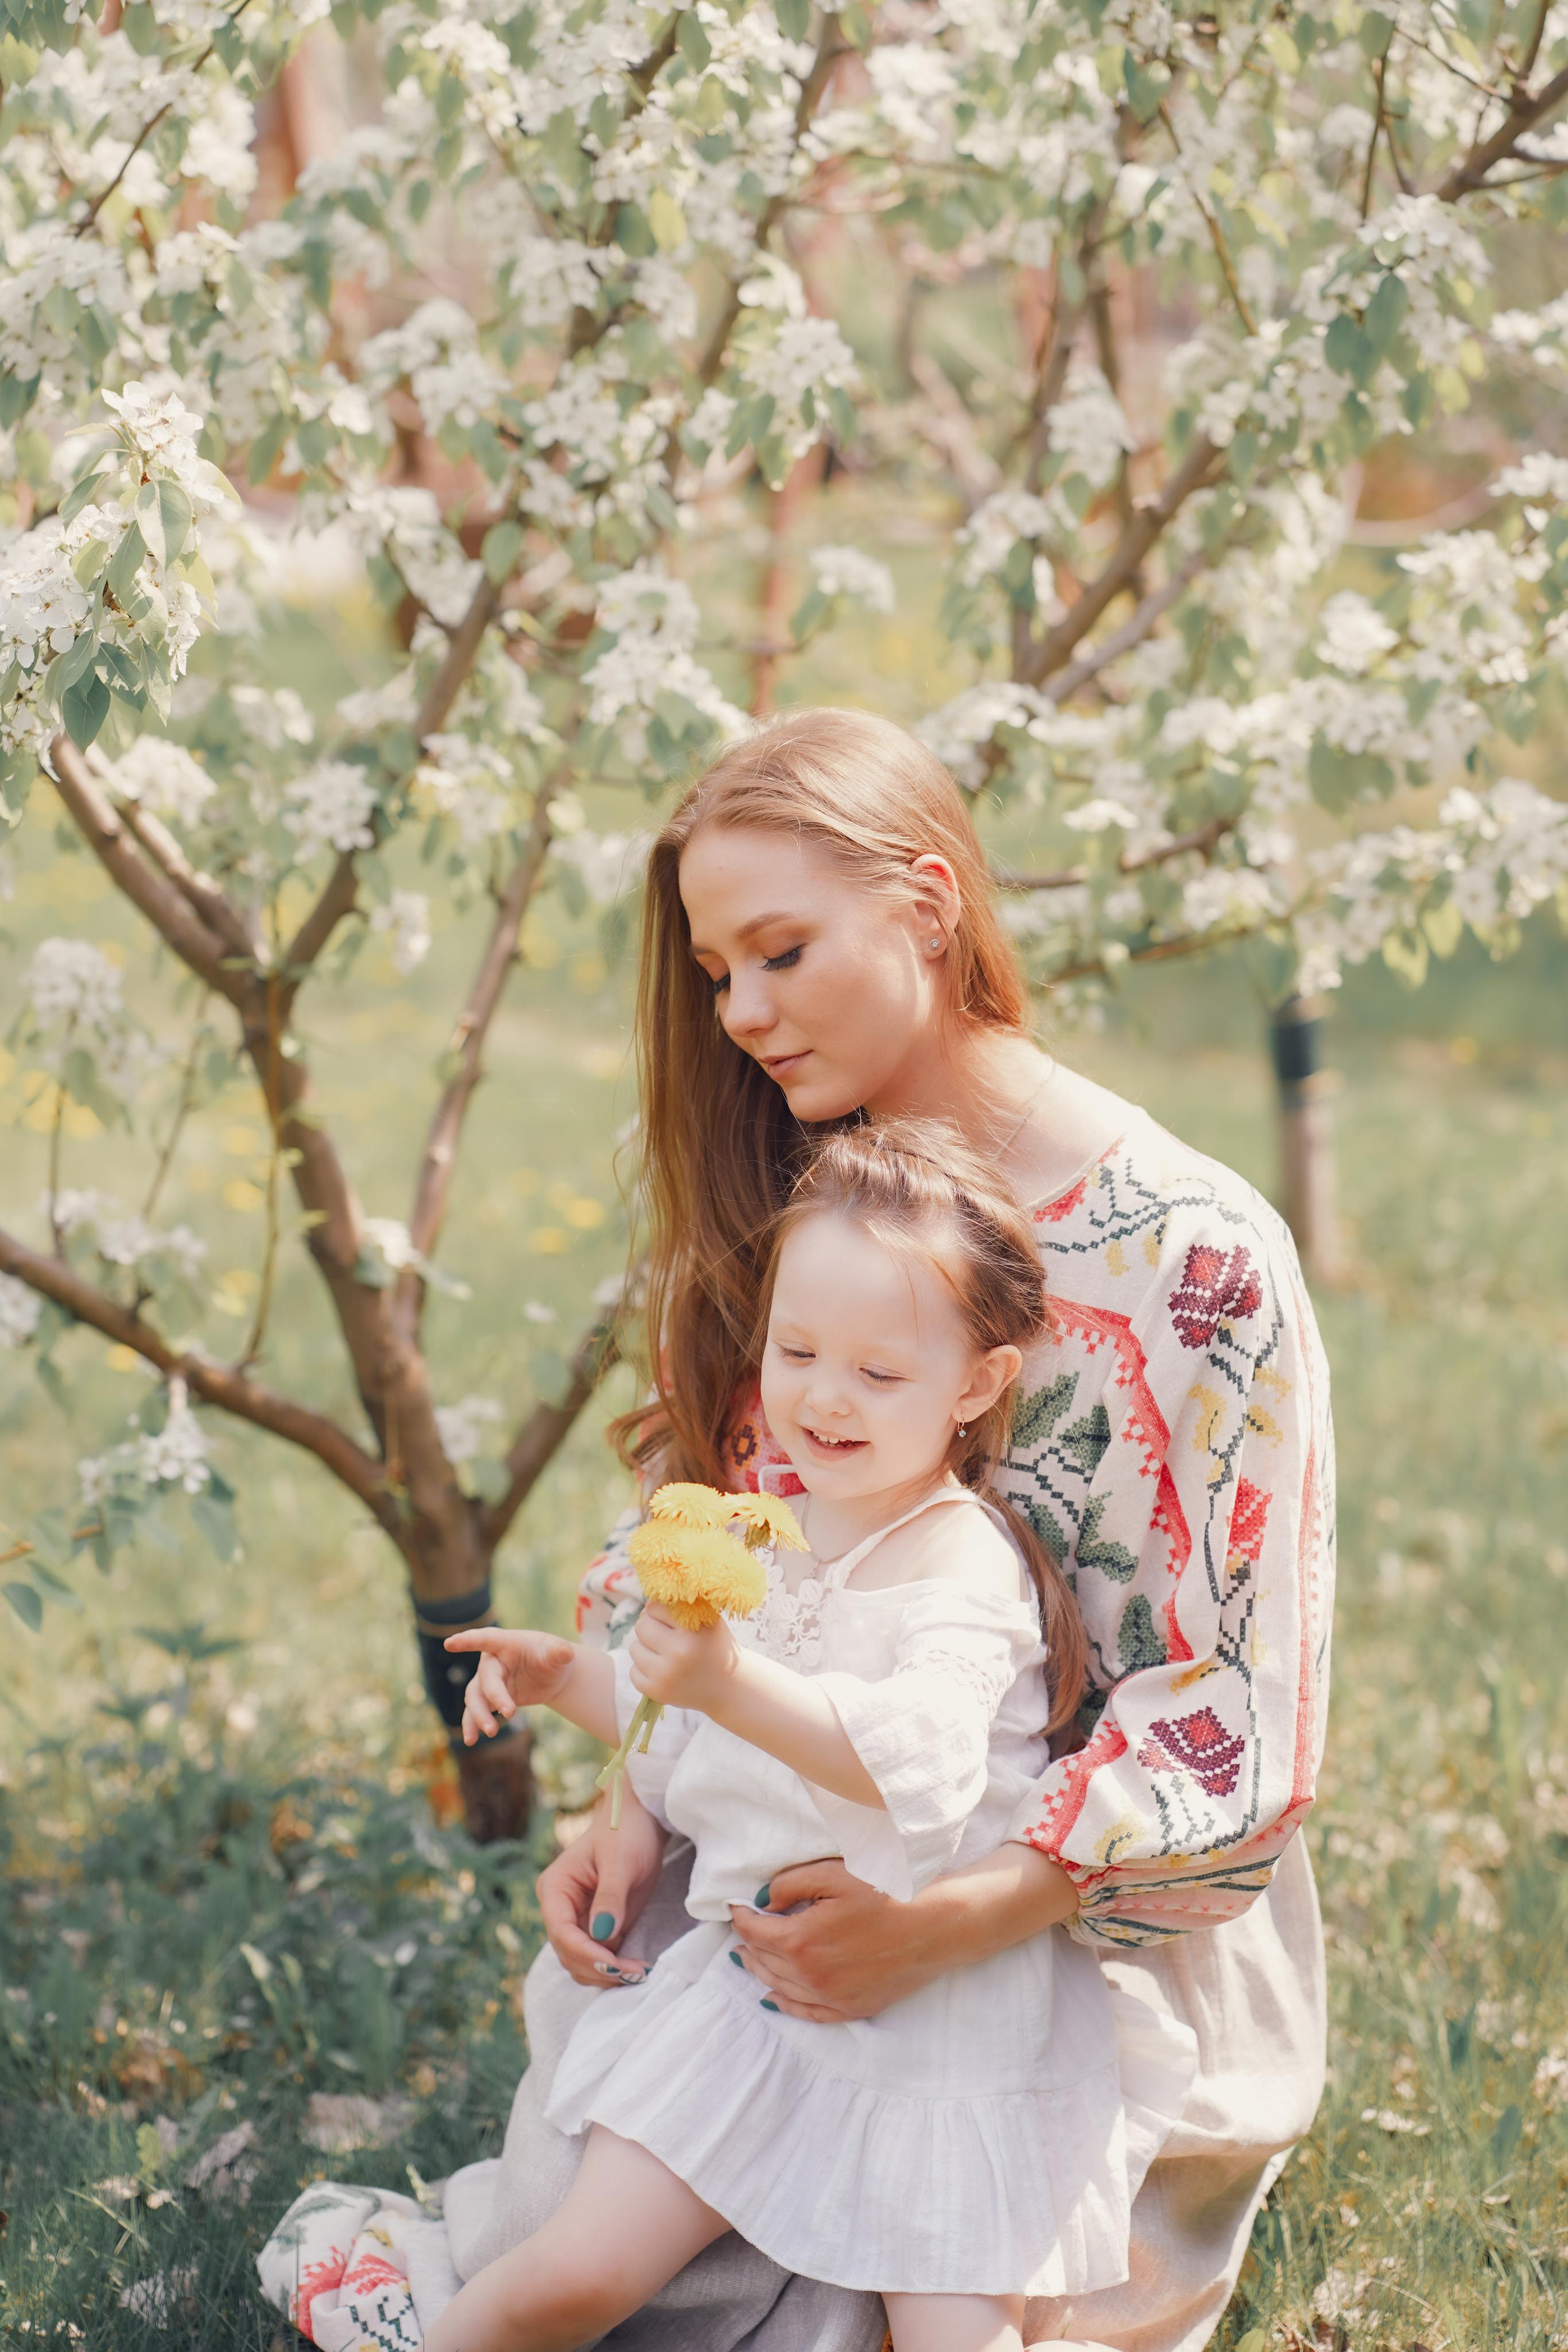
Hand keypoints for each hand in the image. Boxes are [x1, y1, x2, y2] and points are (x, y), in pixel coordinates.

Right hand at [444, 1626, 575, 1744]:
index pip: (486, 1639)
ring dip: (479, 1715)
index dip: (467, 1640)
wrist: (552, 1675)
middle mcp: (492, 1661)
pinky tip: (471, 1740)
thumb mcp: (558, 1653)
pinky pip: (474, 1712)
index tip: (450, 1644)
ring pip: (475, 1697)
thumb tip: (565, 1653)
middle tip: (510, 1713)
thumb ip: (559, 1653)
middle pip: (485, 1678)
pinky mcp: (489, 1699)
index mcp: (506, 1643)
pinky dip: (472, 1725)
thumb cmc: (551, 1656)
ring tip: (490, 1733)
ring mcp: (488, 1681)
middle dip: (494, 1696)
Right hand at [537, 1785, 667, 1986]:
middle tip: (636, 1973)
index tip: (615, 1964)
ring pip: (581, 1963)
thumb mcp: (620, 1862)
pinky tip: (638, 1967)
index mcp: (555, 1888)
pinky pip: (598, 1958)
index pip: (560, 1931)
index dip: (585, 1953)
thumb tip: (603, 1936)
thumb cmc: (627, 1832)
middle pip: (568, 1954)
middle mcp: (559, 1908)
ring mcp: (576, 1920)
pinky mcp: (595, 1928)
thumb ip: (610, 1898)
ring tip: (640, 1971)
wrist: (641, 1822)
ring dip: (607, 1974)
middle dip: (599, 1968)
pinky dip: (614, 1968)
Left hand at [628, 1602, 737, 1714]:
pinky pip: (633, 1671)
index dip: (660, 1610)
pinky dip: (644, 1670)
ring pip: (634, 1648)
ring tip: (666, 1653)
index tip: (670, 1618)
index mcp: (693, 1630)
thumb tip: (648, 1598)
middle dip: (650, 1627)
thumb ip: (681, 1605)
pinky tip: (663, 1670)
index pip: (654, 1607)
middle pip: (641, 1626)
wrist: (727, 1686)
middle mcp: (679, 1652)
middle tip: (665, 1635)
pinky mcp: (656, 1692)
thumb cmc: (712, 1645)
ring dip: (646, 1648)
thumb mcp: (707, 1619)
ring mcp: (666, 1675)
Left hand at [730, 1844, 1078, 2022]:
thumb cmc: (888, 1891)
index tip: (736, 1905)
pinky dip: (785, 2005)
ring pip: (780, 1988)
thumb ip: (790, 1884)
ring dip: (760, 1971)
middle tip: (743, 1927)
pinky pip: (808, 2014)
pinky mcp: (852, 2008)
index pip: (754, 1931)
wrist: (935, 1925)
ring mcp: (831, 1998)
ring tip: (748, 1957)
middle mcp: (810, 1977)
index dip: (740, 1916)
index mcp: (801, 1941)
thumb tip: (763, 1902)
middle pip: (764, 1960)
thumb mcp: (834, 1873)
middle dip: (749, 1942)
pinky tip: (774, 1998)